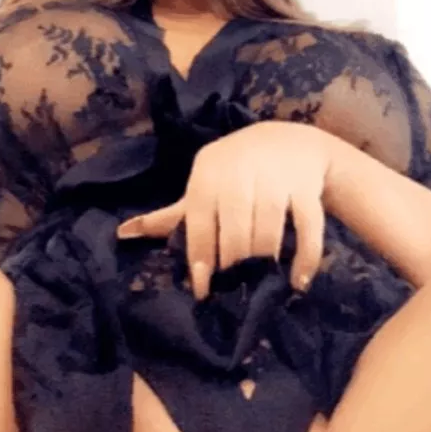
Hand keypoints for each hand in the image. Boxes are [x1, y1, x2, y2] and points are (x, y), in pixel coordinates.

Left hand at [117, 120, 336, 299]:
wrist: (288, 141)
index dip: (201, 257)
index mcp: (208, 175)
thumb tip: (121, 234)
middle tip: (235, 286)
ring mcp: (276, 178)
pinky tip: (297, 282)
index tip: (204, 289)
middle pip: (236, 229)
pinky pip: (308, 226)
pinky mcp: (306, 186)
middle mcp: (240, 172)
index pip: (200, 221)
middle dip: (234, 262)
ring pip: (270, 228)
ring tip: (261, 283)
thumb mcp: (202, 187)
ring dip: (265, 260)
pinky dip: (305, 256)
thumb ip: (169, 216)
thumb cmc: (234, 172)